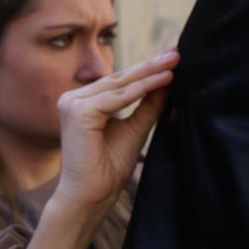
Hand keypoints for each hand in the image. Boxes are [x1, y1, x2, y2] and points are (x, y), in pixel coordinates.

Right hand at [52, 49, 179, 217]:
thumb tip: (168, 80)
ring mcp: (72, 103)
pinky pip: (117, 97)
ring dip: (149, 72)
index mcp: (82, 102)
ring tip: (174, 62)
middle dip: (150, 65)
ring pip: (119, 84)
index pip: (118, 82)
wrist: (91, 196)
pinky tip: (164, 79)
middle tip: (177, 52)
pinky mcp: (78, 111)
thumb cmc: (108, 168)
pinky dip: (142, 88)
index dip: (146, 70)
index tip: (172, 58)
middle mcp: (72, 99)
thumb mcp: (135, 129)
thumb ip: (148, 105)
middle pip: (118, 78)